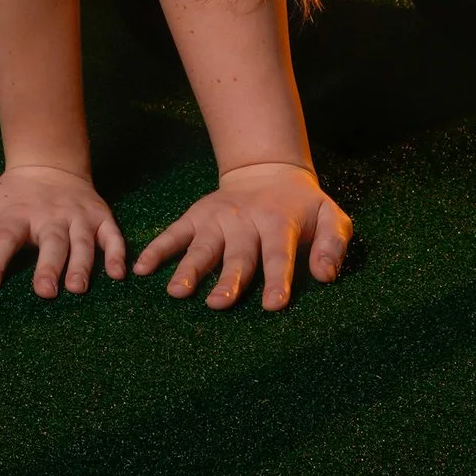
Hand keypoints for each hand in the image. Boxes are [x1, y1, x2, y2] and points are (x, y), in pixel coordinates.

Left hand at [0, 164, 127, 297]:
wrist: (50, 164)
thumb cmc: (10, 195)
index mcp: (17, 214)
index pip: (4, 237)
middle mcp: (49, 216)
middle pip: (51, 242)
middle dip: (48, 266)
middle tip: (44, 291)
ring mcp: (77, 217)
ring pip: (82, 242)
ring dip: (82, 265)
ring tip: (77, 287)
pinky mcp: (100, 218)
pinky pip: (113, 236)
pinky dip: (118, 253)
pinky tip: (120, 273)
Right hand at [138, 160, 352, 311]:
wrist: (267, 169)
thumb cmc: (302, 206)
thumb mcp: (330, 216)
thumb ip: (332, 244)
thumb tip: (326, 276)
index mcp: (279, 222)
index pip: (278, 255)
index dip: (277, 279)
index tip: (273, 305)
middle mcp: (245, 221)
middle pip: (237, 254)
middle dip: (228, 280)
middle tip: (218, 304)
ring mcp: (217, 219)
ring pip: (203, 246)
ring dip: (190, 269)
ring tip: (177, 292)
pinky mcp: (196, 216)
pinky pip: (175, 232)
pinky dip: (158, 248)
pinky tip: (143, 268)